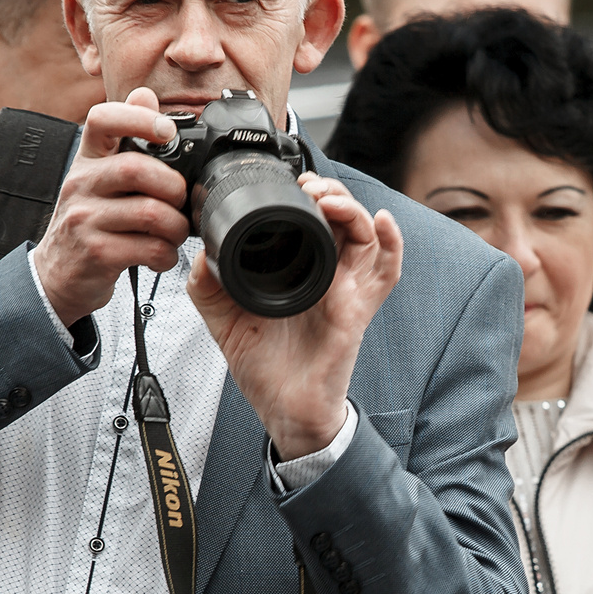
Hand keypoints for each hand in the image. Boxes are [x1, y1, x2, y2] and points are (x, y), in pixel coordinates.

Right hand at [32, 89, 189, 326]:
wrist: (57, 273)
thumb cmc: (89, 221)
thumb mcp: (101, 177)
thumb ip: (126, 138)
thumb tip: (145, 94)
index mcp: (87, 159)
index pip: (102, 119)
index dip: (138, 118)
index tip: (167, 131)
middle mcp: (80, 183)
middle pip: (135, 168)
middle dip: (172, 186)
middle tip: (180, 200)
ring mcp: (84, 219)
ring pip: (149, 213)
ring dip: (176, 226)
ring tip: (175, 233)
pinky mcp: (95, 253)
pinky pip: (147, 249)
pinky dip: (166, 254)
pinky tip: (161, 255)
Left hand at [191, 173, 402, 458]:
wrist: (283, 408)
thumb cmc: (265, 369)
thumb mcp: (224, 320)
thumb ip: (209, 286)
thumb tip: (201, 255)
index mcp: (296, 273)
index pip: (311, 223)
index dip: (308, 196)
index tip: (293, 185)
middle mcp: (325, 277)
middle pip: (342, 219)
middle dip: (331, 192)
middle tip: (311, 187)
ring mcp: (346, 290)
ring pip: (365, 235)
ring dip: (353, 209)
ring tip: (331, 200)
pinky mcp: (358, 308)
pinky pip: (386, 272)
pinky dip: (391, 243)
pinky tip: (383, 221)